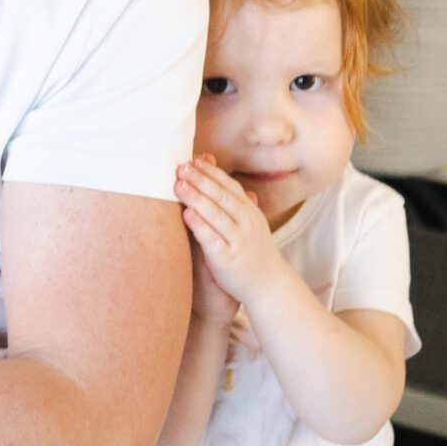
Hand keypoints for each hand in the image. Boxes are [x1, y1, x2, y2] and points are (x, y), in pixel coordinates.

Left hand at [175, 157, 291, 310]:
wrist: (268, 285)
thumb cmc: (252, 250)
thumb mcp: (248, 222)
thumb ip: (232, 200)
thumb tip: (214, 172)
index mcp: (250, 212)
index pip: (230, 186)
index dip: (211, 172)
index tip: (194, 160)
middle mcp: (246, 223)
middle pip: (222, 197)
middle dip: (201, 180)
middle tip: (181, 167)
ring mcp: (238, 241)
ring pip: (216, 215)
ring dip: (196, 198)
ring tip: (178, 185)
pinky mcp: (227, 259)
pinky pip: (212, 239)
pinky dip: (200, 225)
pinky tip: (186, 214)